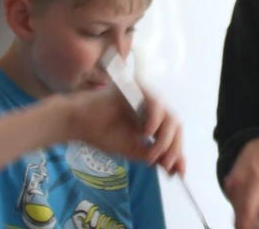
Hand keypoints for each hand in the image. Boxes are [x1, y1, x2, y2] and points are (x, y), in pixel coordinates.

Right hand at [61, 85, 185, 174]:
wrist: (79, 123)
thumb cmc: (103, 134)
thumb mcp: (132, 149)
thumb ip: (152, 155)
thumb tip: (172, 168)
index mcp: (154, 118)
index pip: (173, 133)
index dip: (177, 151)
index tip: (180, 172)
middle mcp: (154, 106)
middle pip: (175, 126)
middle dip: (174, 148)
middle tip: (167, 166)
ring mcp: (148, 95)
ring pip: (169, 117)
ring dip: (164, 139)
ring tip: (152, 154)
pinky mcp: (140, 88)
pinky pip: (156, 104)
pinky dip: (155, 121)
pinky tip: (146, 134)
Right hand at [224, 137, 258, 228]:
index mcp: (256, 181)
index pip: (247, 211)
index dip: (251, 226)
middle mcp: (239, 184)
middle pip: (241, 217)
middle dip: (255, 223)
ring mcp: (231, 186)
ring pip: (239, 214)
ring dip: (252, 216)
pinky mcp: (228, 188)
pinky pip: (236, 206)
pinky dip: (247, 209)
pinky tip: (258, 200)